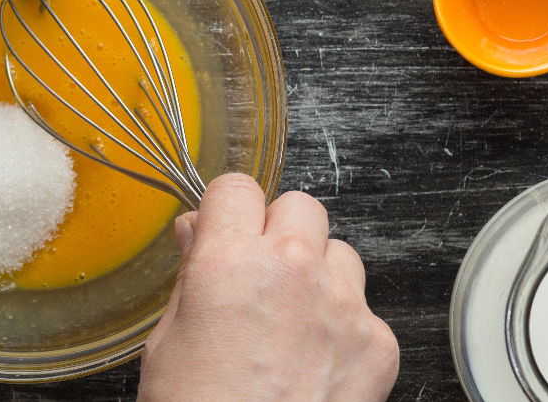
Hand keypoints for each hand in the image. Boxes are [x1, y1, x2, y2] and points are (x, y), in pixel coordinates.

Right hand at [138, 173, 398, 401]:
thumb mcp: (168, 339)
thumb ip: (192, 273)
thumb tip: (196, 232)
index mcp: (229, 263)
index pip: (238, 187)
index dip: (227, 208)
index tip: (225, 226)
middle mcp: (292, 271)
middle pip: (300, 206)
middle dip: (278, 231)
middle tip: (259, 270)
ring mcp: (343, 306)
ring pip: (340, 251)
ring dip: (317, 271)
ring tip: (292, 318)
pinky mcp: (379, 343)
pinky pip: (365, 307)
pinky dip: (344, 324)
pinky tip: (316, 359)